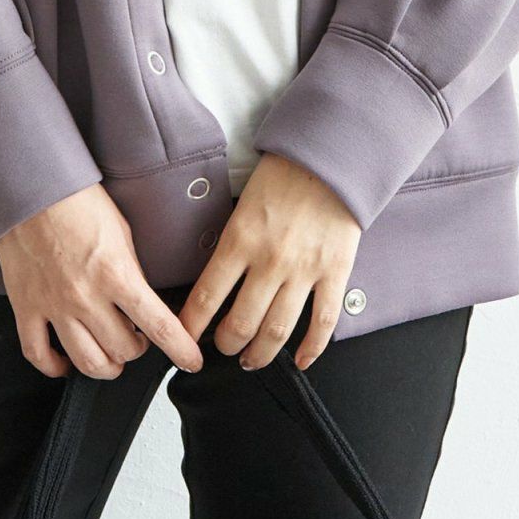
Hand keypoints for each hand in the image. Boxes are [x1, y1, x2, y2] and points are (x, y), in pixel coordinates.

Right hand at [0, 182, 204, 379]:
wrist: (32, 187)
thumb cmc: (78, 202)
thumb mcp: (122, 232)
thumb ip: (132, 271)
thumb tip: (142, 301)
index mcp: (116, 274)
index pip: (159, 325)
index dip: (180, 349)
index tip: (191, 361)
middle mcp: (85, 296)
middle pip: (122, 350)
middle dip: (138, 350)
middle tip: (138, 339)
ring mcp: (54, 306)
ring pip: (87, 362)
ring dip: (106, 366)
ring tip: (110, 356)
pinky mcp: (26, 308)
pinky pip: (39, 355)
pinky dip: (55, 368)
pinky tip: (66, 363)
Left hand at [175, 153, 360, 371]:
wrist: (329, 158)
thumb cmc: (284, 176)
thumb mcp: (241, 205)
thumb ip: (231, 243)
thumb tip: (215, 280)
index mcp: (240, 239)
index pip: (206, 297)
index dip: (191, 327)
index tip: (184, 340)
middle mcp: (270, 260)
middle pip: (240, 324)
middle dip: (227, 345)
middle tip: (224, 348)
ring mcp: (304, 270)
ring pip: (277, 331)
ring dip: (260, 354)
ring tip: (252, 359)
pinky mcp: (335, 272)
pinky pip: (323, 322)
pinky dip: (311, 348)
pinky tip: (301, 360)